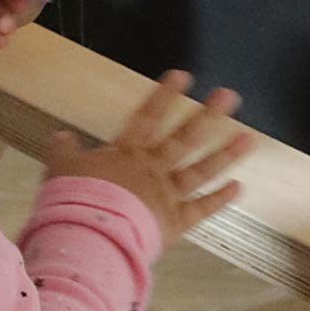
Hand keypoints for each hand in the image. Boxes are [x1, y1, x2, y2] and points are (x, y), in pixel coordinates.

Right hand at [43, 71, 249, 247]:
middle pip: (184, 138)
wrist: (88, 235)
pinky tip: (239, 188)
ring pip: (201, 171)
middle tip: (229, 95)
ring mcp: (166, 195)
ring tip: (249, 139)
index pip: (147, 116)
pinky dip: (220, 200)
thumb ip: (65, 152)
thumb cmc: (73, 200)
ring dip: (226, 154)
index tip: (183, 76)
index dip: (164, 95)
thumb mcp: (60, 169)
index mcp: (126, 153)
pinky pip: (201, 210)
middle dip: (208, 115)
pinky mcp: (173, 222)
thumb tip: (61, 136)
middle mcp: (152, 169)